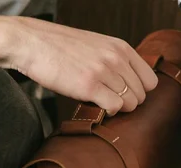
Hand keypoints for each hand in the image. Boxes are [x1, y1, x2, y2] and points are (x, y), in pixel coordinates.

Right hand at [0, 16, 158, 115]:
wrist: (31, 43)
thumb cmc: (57, 47)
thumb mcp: (94, 46)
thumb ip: (111, 60)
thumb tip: (122, 83)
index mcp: (120, 47)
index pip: (149, 79)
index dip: (138, 92)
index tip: (123, 96)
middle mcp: (116, 58)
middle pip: (141, 94)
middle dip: (127, 103)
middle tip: (108, 103)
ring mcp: (103, 72)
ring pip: (130, 102)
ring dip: (116, 109)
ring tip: (99, 104)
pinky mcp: (88, 86)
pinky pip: (115, 107)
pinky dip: (107, 112)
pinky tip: (93, 106)